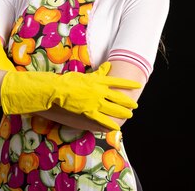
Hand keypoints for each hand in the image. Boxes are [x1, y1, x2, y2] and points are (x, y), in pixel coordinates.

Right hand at [1, 62, 140, 129]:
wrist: (57, 89)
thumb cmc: (69, 80)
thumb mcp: (85, 74)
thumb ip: (98, 73)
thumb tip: (108, 66)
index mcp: (98, 80)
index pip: (117, 81)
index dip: (128, 84)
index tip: (137, 85)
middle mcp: (99, 91)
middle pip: (118, 97)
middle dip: (128, 101)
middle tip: (135, 105)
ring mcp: (95, 102)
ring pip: (113, 108)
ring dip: (122, 112)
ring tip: (129, 114)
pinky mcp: (88, 112)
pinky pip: (102, 119)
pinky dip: (110, 124)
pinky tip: (116, 128)